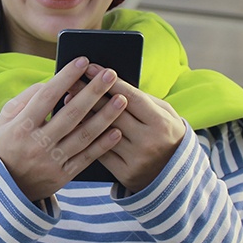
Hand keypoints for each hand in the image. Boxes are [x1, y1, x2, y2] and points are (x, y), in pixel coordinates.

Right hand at [0, 57, 128, 201]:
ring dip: (105, 117)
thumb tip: (54, 82)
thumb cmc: (7, 142)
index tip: (82, 61)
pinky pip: (86, 158)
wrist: (4, 185)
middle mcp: (37, 143)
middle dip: (92, 92)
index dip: (66, 77)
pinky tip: (116, 130)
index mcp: (22, 126)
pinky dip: (103, 145)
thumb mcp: (6, 119)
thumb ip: (27, 98)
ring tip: (121, 99)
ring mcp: (52, 161)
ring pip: (83, 136)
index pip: (47, 96)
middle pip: (71, 114)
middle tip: (110, 74)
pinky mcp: (63, 176)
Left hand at [68, 64, 185, 192]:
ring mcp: (136, 159)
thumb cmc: (166, 134)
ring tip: (67, 100)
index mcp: (160, 122)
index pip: (131, 97)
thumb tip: (112, 81)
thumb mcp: (165, 114)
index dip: (110, 81)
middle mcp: (148, 140)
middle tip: (71, 80)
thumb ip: (142, 99)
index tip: (91, 67)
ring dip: (83, 115)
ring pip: (103, 132)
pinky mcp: (125, 173)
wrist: (175, 175)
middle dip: (90, 94)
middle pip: (113, 113)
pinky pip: (100, 153)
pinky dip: (86, 137)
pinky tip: (73, 125)